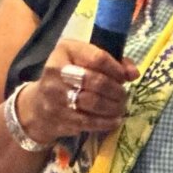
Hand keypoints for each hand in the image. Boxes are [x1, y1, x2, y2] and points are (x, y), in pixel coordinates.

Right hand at [19, 40, 137, 141]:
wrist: (38, 104)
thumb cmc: (68, 77)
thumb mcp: (84, 59)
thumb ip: (112, 62)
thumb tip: (134, 73)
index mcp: (65, 50)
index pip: (98, 58)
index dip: (117, 69)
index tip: (124, 77)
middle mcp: (57, 70)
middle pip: (97, 81)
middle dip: (117, 91)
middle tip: (123, 96)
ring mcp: (56, 95)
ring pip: (94, 102)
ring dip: (114, 107)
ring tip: (120, 107)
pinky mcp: (59, 116)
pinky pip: (89, 121)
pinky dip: (107, 122)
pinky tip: (114, 120)